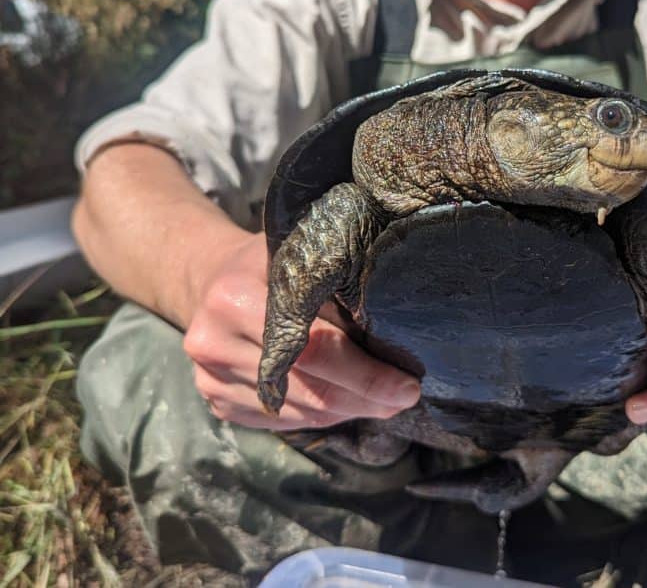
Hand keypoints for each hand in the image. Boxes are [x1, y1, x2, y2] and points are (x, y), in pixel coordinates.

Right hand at [183, 232, 420, 429]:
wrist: (210, 275)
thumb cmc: (270, 260)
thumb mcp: (301, 254)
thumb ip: (336, 284)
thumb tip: (399, 327)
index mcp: (236, 298)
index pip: (315, 349)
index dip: (367, 374)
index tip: (408, 385)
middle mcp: (214, 343)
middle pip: (310, 388)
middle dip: (367, 398)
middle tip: (406, 397)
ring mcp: (210, 378)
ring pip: (300, 411)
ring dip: (349, 410)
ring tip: (385, 401)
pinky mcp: (216, 401)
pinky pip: (283, 422)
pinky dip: (321, 415)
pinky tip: (346, 402)